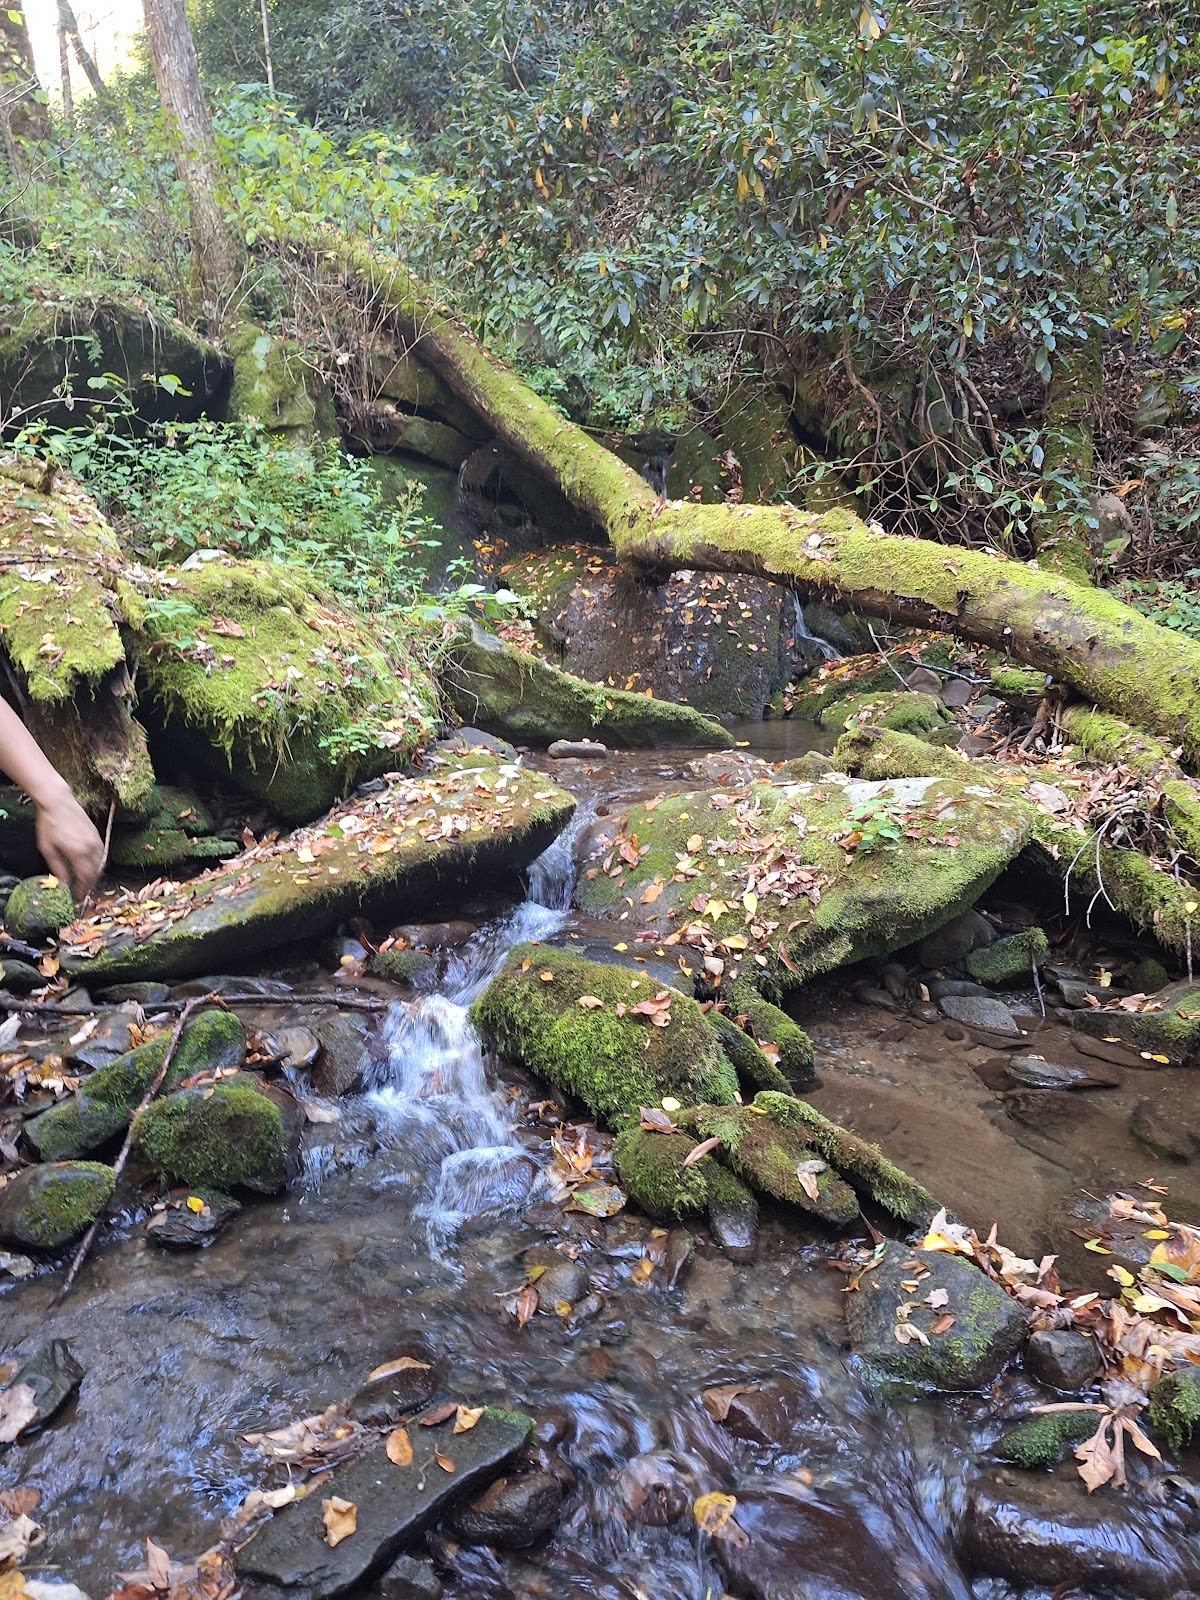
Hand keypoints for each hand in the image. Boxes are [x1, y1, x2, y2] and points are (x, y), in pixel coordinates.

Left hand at [34, 783, 105, 902]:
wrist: (58, 802)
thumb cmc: (49, 824)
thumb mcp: (48, 849)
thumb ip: (57, 868)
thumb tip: (63, 884)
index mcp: (79, 853)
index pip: (85, 878)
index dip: (82, 890)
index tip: (76, 898)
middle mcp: (91, 848)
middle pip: (95, 874)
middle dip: (88, 885)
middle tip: (81, 893)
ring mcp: (97, 841)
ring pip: (101, 865)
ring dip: (94, 876)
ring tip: (84, 882)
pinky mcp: (98, 835)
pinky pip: (101, 855)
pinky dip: (97, 865)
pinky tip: (88, 867)